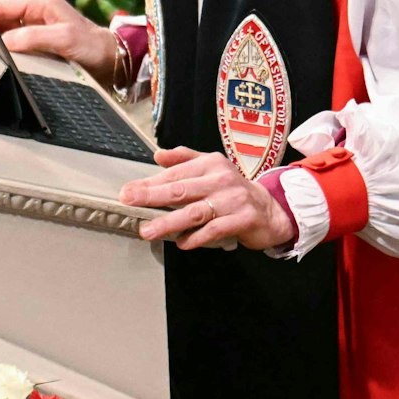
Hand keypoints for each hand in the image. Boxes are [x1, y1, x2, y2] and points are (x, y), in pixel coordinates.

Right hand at [0, 0, 121, 87]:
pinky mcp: (38, 41)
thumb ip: (33, 37)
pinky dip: (5, 50)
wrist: (112, 62)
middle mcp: (36, 11)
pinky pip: (15, 43)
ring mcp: (36, 26)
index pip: (2, 5)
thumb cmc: (91, 47)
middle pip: (1, 18)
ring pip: (5, 31)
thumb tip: (5, 41)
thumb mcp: (64, 39)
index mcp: (40, 2)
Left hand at [119, 148, 297, 250]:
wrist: (270, 209)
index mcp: (211, 164)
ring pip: (195, 212)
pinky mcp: (243, 219)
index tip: (128, 191)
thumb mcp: (212, 168)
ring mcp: (233, 200)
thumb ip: (185, 159)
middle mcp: (221, 179)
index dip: (150, 182)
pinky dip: (196, 237)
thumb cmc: (233, 190)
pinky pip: (215, 230)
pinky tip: (182, 243)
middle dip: (152, 197)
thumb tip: (158, 155)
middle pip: (181, 190)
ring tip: (148, 230)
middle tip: (130, 203)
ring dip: (169, 222)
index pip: (175, 174)